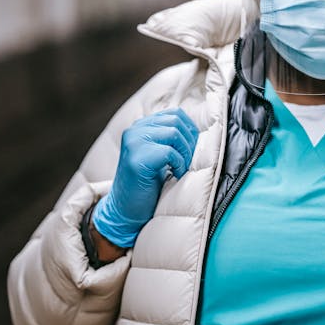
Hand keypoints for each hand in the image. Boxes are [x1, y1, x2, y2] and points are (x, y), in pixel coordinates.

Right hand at [93, 108, 198, 246]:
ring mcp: (133, 143)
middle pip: (176, 121)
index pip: (174, 113)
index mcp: (140, 126)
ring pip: (174, 133)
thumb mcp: (159, 155)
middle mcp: (134, 130)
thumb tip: (198, 131)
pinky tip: (175, 175)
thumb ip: (169, 138)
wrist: (126, 211)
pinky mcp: (136, 159)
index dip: (190, 129)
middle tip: (188, 161)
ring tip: (181, 168)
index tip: (192, 148)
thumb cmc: (147, 184)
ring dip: (185, 153)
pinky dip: (179, 164)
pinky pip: (169, 152)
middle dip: (189, 142)